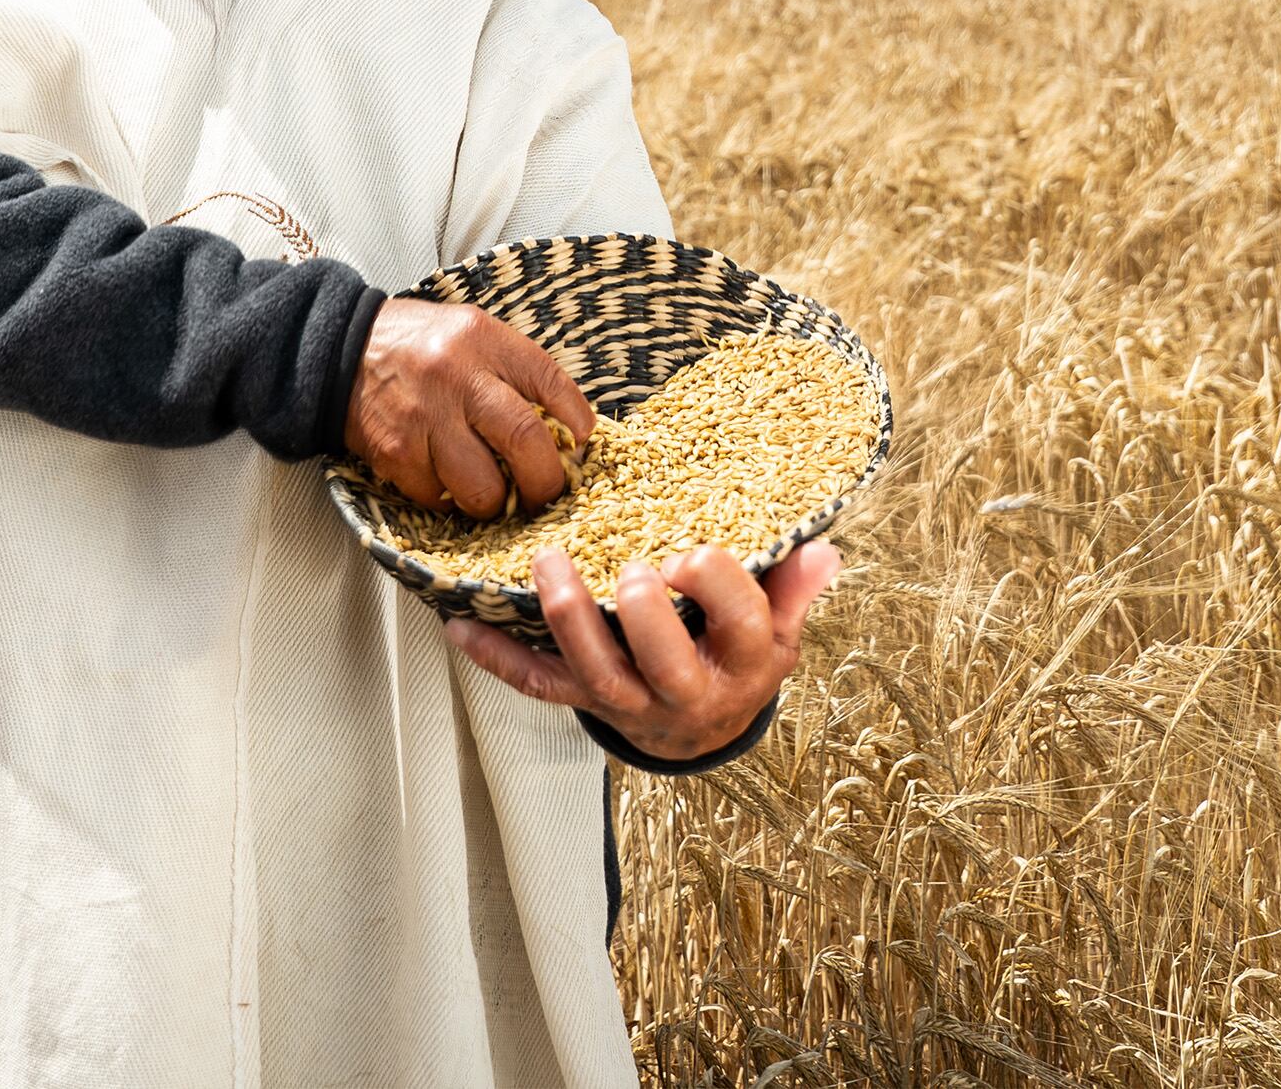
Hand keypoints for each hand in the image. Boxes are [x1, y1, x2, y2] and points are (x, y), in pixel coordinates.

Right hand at [344, 298, 596, 519]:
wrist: (341, 349)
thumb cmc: (418, 345)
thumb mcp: (472, 333)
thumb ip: (514, 369)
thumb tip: (565, 425)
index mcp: (483, 340)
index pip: (549, 381)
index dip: (576, 419)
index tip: (582, 441)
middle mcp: (456, 376)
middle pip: (525, 440)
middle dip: (545, 480)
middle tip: (545, 491)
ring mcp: (424, 418)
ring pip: (483, 486)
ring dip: (496, 501)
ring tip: (494, 494)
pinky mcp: (395, 453)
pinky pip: (439, 497)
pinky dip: (450, 500)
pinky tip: (446, 481)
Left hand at [444, 539, 841, 762]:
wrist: (703, 731)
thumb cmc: (738, 661)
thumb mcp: (777, 633)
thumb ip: (793, 589)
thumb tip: (823, 549)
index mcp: (742, 665)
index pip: (738, 623)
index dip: (714, 584)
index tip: (691, 553)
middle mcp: (685, 693)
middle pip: (664, 663)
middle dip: (644, 614)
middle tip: (630, 570)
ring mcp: (629, 704)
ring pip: (594, 674)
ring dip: (566, 620)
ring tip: (548, 565)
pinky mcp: (584, 704)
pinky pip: (536, 685)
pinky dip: (495, 657)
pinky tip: (458, 626)